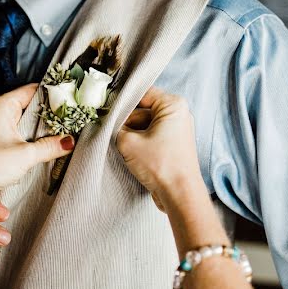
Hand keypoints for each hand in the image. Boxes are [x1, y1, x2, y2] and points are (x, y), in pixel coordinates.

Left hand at [0, 83, 74, 202]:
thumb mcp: (25, 154)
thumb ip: (50, 146)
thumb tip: (68, 141)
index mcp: (3, 105)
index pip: (33, 90)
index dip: (54, 93)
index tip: (72, 99)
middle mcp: (1, 113)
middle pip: (33, 107)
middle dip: (53, 115)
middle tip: (74, 118)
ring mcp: (1, 129)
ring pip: (30, 124)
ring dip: (45, 131)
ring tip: (68, 132)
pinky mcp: (1, 145)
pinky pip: (24, 138)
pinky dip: (36, 142)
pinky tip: (52, 147)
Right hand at [116, 87, 205, 211]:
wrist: (180, 195)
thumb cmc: (161, 166)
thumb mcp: (128, 142)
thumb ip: (115, 127)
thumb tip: (110, 124)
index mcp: (173, 105)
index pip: (142, 93)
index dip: (123, 103)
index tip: (107, 111)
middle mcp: (178, 114)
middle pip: (143, 110)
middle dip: (126, 122)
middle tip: (112, 132)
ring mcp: (177, 130)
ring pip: (145, 125)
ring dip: (132, 135)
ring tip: (124, 147)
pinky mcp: (173, 145)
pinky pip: (151, 137)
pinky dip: (140, 143)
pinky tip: (131, 154)